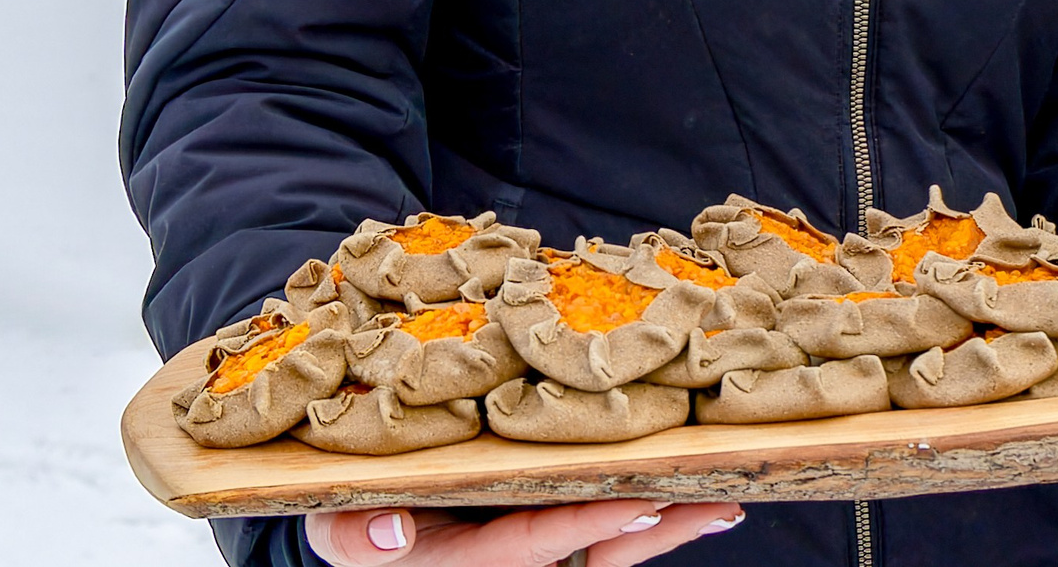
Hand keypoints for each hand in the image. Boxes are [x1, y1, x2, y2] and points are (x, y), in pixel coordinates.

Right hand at [305, 500, 743, 565]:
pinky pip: (598, 532)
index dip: (595, 522)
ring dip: (664, 525)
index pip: (540, 542)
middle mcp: (509, 562)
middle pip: (598, 554)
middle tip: (718, 505)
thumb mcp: (336, 526)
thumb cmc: (349, 521)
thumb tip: (387, 532)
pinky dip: (640, 515)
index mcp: (465, 563)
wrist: (358, 530)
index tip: (649, 498)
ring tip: (722, 503)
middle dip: (656, 530)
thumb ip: (355, 532)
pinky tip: (684, 497)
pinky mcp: (541, 537)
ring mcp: (532, 554)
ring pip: (608, 547)